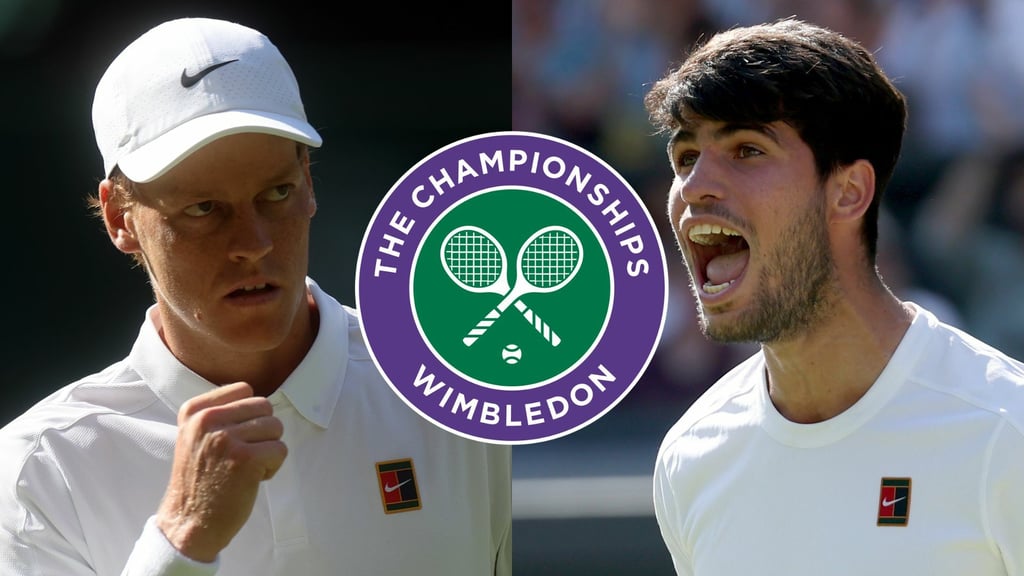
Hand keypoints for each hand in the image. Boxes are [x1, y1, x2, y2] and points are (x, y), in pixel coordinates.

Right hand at [155, 382, 286, 561]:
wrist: (189, 522)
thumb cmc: (201, 479)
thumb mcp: (196, 436)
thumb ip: (221, 413)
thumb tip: (259, 399)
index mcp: (194, 411)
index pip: (244, 389)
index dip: (248, 415)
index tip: (233, 438)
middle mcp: (207, 420)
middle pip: (264, 406)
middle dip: (262, 432)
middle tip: (242, 456)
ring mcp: (226, 439)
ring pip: (276, 427)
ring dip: (268, 449)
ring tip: (245, 468)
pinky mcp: (246, 459)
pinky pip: (281, 449)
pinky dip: (273, 467)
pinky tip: (252, 480)